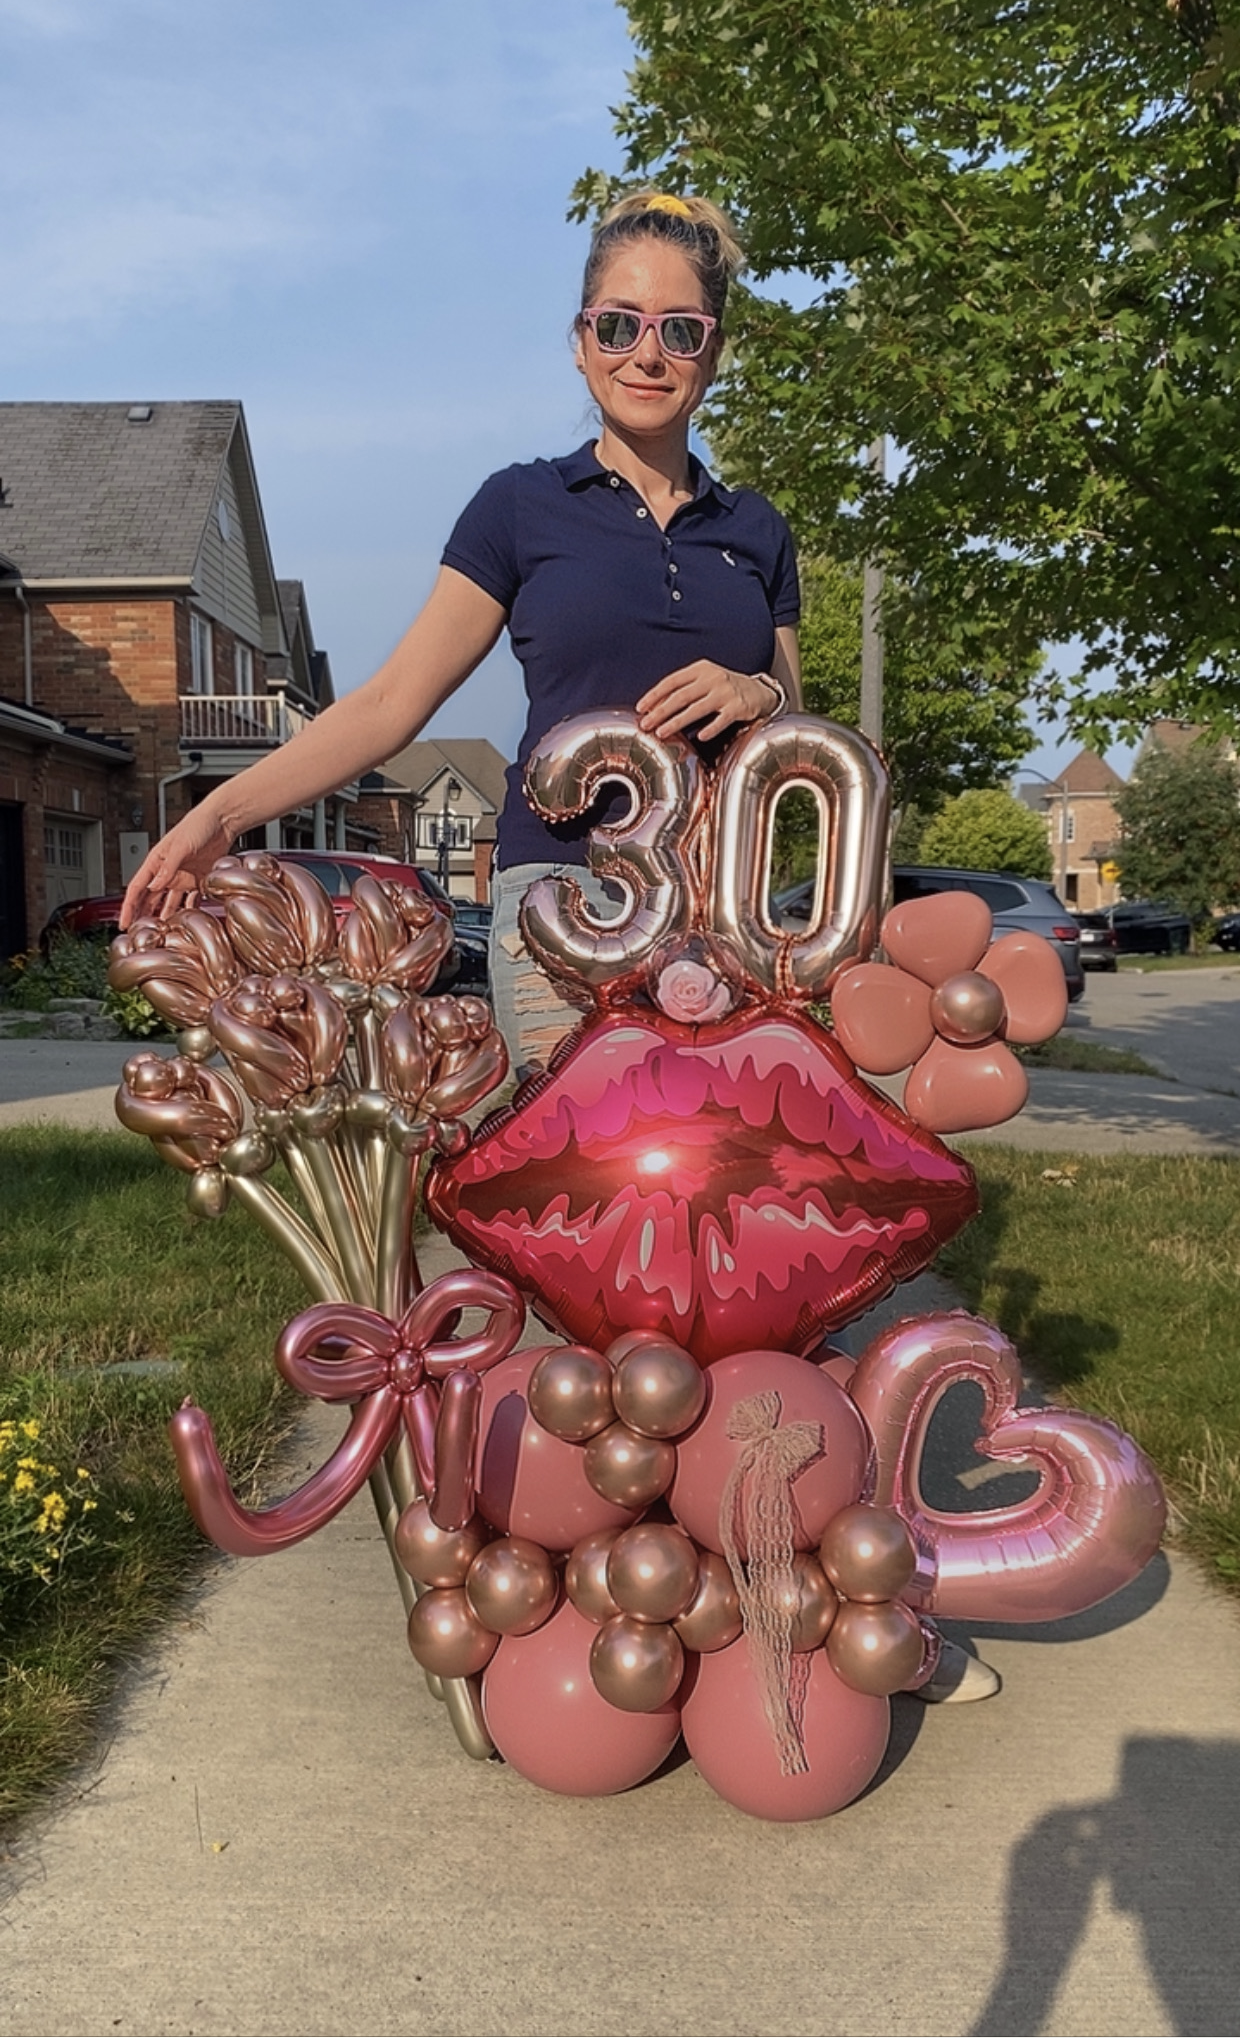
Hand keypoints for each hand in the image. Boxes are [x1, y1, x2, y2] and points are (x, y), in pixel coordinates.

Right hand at [119, 804, 236, 928]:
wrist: (223, 821)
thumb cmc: (198, 825)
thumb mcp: (181, 846)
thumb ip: (168, 867)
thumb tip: (154, 886)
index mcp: (157, 862)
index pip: (137, 888)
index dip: (129, 906)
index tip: (123, 922)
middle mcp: (168, 872)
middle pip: (151, 899)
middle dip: (144, 916)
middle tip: (140, 934)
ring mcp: (184, 878)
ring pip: (170, 903)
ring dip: (165, 917)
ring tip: (162, 933)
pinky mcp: (200, 881)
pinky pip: (192, 901)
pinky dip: (188, 912)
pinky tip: (186, 923)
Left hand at [636, 662, 777, 741]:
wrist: (759, 691)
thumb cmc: (724, 688)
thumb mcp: (704, 681)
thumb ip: (683, 690)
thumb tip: (654, 707)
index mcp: (700, 669)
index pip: (672, 681)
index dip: (654, 694)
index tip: (641, 708)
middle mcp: (713, 678)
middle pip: (681, 696)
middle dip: (660, 711)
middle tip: (646, 724)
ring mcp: (726, 692)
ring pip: (697, 709)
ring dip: (677, 722)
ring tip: (662, 733)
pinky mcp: (739, 707)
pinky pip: (722, 720)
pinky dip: (711, 728)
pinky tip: (699, 738)